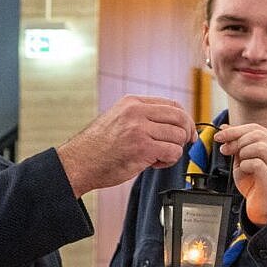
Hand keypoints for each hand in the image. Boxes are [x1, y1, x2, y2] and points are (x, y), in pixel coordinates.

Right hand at [57, 96, 192, 196]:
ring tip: (157, 157)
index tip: (188, 132)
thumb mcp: (120, 119)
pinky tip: (154, 163)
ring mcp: (140, 129)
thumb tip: (174, 124)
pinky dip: (169, 161)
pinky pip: (173, 152)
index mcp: (132, 102)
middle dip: (186, 134)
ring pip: (178, 137)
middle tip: (182, 146)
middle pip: (180, 118)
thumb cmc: (99, 146)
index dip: (185, 119)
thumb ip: (144, 117)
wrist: (79, 162)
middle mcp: (136, 112)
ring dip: (173, 150)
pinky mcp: (143, 148)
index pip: (173, 104)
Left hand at [215, 122, 266, 223]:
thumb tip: (224, 127)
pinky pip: (256, 164)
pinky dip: (245, 165)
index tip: (219, 136)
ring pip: (259, 146)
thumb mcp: (242, 158)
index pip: (256, 128)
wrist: (261, 207)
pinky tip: (245, 171)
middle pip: (257, 134)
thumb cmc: (254, 182)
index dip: (235, 130)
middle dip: (236, 141)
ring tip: (241, 164)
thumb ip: (236, 143)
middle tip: (226, 151)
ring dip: (243, 153)